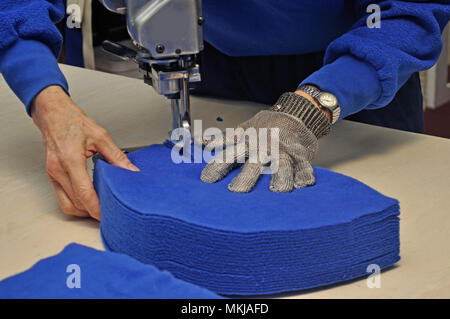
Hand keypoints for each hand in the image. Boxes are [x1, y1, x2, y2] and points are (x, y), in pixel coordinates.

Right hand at [31, 86, 138, 219]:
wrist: (53, 115)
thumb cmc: (73, 122)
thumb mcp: (101, 136)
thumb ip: (117, 156)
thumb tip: (131, 171)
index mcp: (70, 159)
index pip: (83, 192)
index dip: (96, 208)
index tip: (108, 215)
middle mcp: (58, 169)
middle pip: (76, 203)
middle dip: (93, 212)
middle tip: (110, 213)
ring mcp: (52, 175)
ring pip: (67, 205)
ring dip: (83, 211)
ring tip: (100, 209)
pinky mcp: (51, 177)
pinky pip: (62, 198)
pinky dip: (76, 204)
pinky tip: (88, 201)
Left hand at [200, 92, 330, 192]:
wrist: (296, 113)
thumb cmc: (268, 125)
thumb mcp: (244, 128)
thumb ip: (226, 138)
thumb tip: (203, 143)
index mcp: (248, 141)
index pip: (229, 155)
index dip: (217, 167)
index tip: (206, 180)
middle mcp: (264, 147)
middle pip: (253, 165)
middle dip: (245, 179)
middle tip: (236, 191)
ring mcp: (284, 151)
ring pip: (281, 167)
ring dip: (279, 179)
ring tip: (277, 191)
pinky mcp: (301, 155)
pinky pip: (304, 167)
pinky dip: (305, 176)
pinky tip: (303, 185)